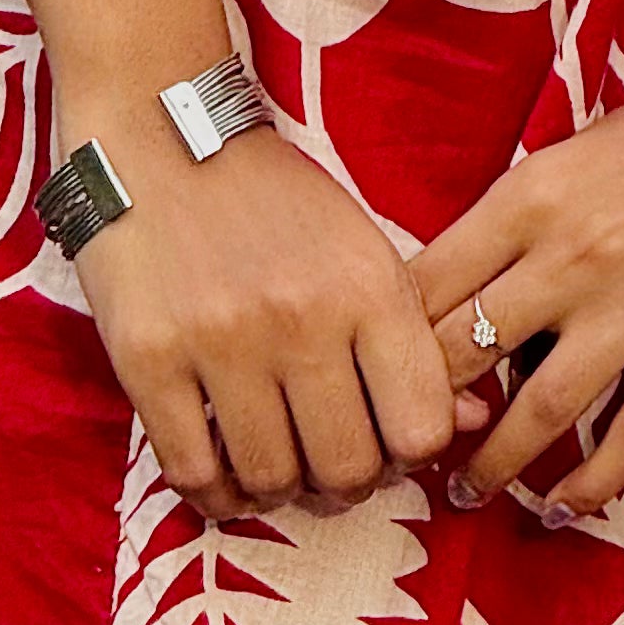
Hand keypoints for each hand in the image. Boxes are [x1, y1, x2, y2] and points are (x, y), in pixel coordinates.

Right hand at [69, 109, 479, 526]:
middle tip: (325, 463)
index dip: (408, 455)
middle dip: (342, 484)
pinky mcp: (150, 360)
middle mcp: (301, 316)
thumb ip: (412, 339)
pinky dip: (213, 490)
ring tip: (274, 460)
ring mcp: (222, 341)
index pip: (421, 428)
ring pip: (271, 481)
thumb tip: (473, 424)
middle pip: (347, 470)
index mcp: (367, 284)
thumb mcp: (362, 247)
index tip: (384, 440)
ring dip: (277, 489)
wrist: (162, 134)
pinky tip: (222, 466)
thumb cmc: (274, 201)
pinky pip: (193, 474)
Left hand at [408, 35, 623, 527]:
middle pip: (467, 354)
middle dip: (427, 413)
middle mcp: (573, 251)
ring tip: (469, 491)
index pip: (428, 285)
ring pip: (539, 411)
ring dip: (493, 465)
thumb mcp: (571, 155)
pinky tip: (562, 504)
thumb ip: (517, 224)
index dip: (391, 344)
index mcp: (531, 194)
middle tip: (411, 450)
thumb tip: (461, 300)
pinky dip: (589, 483)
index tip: (382, 378)